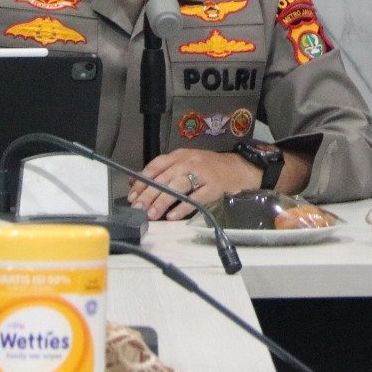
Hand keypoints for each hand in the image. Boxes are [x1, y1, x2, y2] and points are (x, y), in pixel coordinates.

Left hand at [128, 149, 262, 220]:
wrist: (239, 169)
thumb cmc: (209, 168)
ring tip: (152, 214)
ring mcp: (202, 174)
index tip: (132, 194)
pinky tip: (172, 216)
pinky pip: (195, 198)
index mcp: (181, 155)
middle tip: (138, 207)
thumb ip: (163, 171)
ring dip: (163, 201)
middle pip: (165, 178)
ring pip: (178, 187)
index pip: (157, 165)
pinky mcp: (213, 187)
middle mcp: (190, 162)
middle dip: (149, 194)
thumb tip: (135, 182)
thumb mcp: (185, 163)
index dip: (143, 180)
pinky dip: (182, 208)